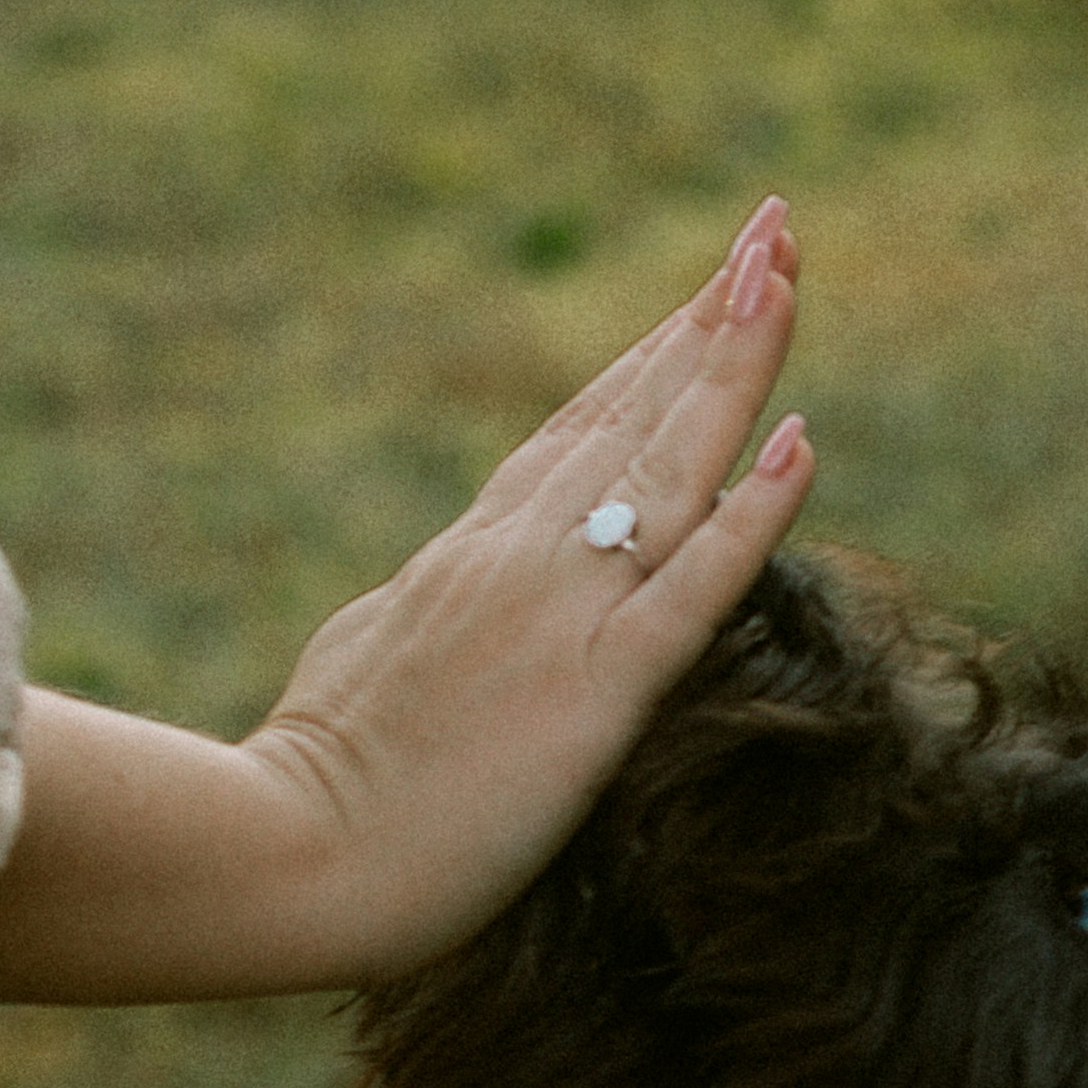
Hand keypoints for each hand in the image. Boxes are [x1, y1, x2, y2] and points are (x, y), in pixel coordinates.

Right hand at [0, 203, 811, 1010]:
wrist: (285, 857)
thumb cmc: (314, 787)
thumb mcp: (373, 661)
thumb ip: (424, 613)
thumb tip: (439, 593)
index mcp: (472, 555)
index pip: (582, 435)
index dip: (652, 357)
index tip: (709, 288)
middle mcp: (522, 557)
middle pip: (635, 415)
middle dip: (710, 318)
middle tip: (776, 230)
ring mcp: (560, 613)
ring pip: (670, 464)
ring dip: (736, 363)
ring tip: (787, 271)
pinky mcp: (596, 689)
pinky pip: (692, 586)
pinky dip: (754, 513)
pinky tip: (802, 443)